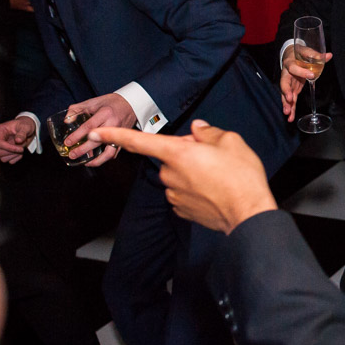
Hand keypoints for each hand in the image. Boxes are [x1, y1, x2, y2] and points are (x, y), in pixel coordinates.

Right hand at [0, 116, 36, 163]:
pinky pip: (7, 160)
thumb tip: (18, 141)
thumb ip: (22, 133)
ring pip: (3, 158)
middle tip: (22, 148)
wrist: (26, 129)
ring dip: (14, 155)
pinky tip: (20, 153)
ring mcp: (0, 147)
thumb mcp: (25, 127)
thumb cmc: (24, 126)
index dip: (9, 148)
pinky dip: (15, 158)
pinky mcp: (4, 153)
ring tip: (21, 149)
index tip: (21, 149)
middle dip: (12, 152)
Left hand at [60, 93, 136, 166]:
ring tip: (86, 163)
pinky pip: (115, 152)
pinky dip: (105, 158)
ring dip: (97, 160)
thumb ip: (77, 109)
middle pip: (97, 141)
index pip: (89, 127)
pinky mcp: (123, 139)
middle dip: (83, 150)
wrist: (131, 103)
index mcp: (105, 113)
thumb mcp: (93, 101)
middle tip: (72, 155)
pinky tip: (97, 160)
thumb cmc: (111, 102)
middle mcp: (113, 124)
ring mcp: (120, 133)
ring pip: (109, 152)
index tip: (68, 142)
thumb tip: (67, 121)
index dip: (77, 136)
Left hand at [90, 120, 276, 231]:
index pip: (139, 141)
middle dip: (187, 153)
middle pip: (171, 156)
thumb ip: (208, 132)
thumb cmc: (241, 177)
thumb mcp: (231, 141)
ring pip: (178, 175)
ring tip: (219, 176)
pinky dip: (196, 189)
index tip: (95, 133)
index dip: (114, 135)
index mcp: (178, 153)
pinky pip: (184, 192)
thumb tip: (198, 130)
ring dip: (193, 172)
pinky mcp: (181, 209)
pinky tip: (215, 190)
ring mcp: (174, 194)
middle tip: (215, 156)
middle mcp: (170, 174)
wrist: (249, 214)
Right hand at [280, 43, 332, 121]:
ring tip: (288, 113)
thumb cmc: (299, 54)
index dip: (302, 72)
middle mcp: (287, 74)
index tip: (311, 75)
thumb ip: (316, 55)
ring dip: (286, 104)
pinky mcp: (292, 89)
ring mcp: (289, 83)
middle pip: (285, 84)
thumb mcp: (307, 52)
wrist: (291, 55)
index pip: (294, 68)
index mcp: (290, 63)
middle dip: (286, 92)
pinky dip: (290, 108)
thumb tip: (329, 55)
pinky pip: (290, 100)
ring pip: (285, 94)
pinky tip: (290, 117)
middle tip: (289, 99)